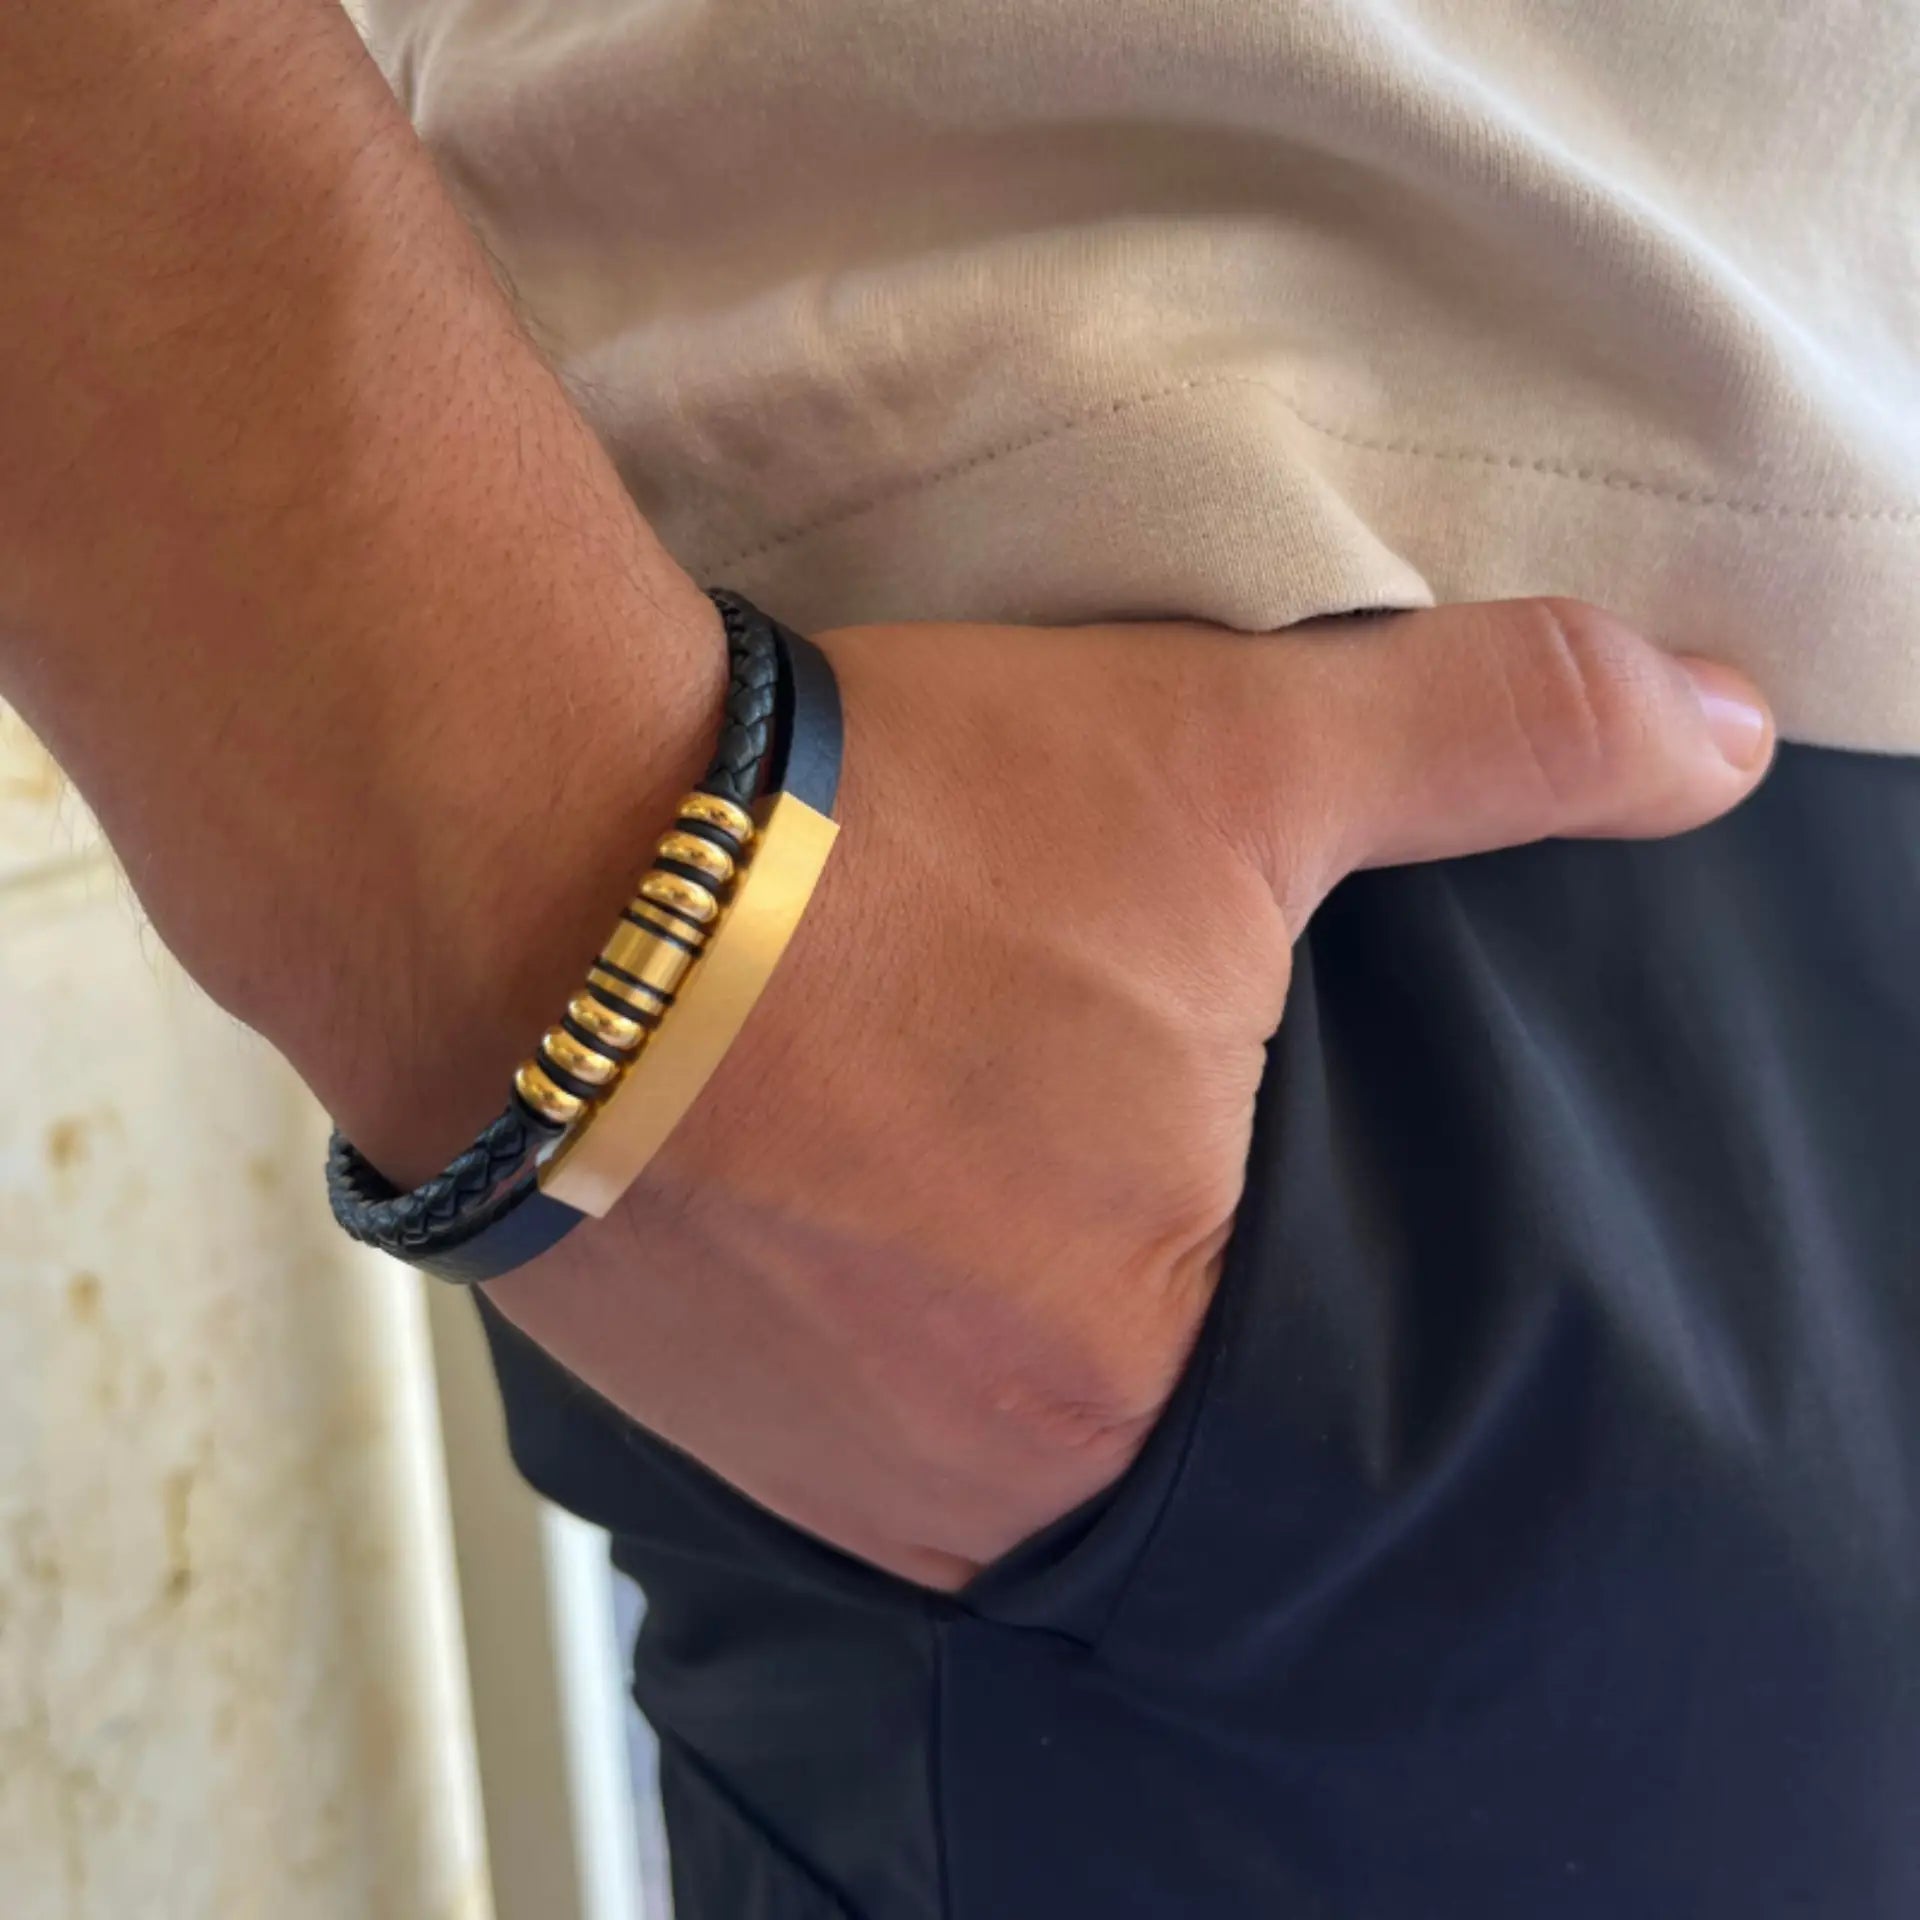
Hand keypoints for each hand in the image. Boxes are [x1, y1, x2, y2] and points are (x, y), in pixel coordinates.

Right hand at [485, 598, 1773, 1587]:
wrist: (516, 846)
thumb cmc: (880, 834)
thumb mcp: (1228, 758)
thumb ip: (1502, 744)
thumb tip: (1726, 727)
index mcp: (1130, 1373)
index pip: (1298, 1365)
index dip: (1267, 1209)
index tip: (1205, 1111)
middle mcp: (961, 1476)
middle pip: (1122, 1384)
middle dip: (1122, 1252)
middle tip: (1079, 1111)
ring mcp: (800, 1462)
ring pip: (970, 1402)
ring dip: (981, 1288)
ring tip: (962, 1144)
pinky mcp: (673, 1411)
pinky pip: (834, 1397)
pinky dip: (867, 1303)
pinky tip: (850, 1179)